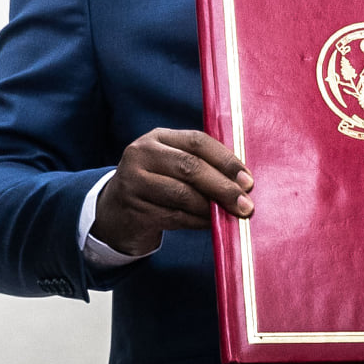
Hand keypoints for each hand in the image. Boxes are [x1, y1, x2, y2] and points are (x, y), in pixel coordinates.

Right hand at [91, 128, 252, 256]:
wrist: (115, 212)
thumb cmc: (156, 186)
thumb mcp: (171, 166)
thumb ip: (200, 166)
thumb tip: (241, 183)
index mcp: (157, 138)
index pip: (197, 141)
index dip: (226, 160)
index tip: (248, 180)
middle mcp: (141, 154)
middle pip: (190, 167)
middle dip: (222, 186)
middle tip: (245, 204)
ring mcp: (134, 181)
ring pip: (183, 194)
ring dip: (212, 208)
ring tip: (231, 216)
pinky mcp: (134, 209)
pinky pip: (175, 216)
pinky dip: (198, 222)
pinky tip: (211, 225)